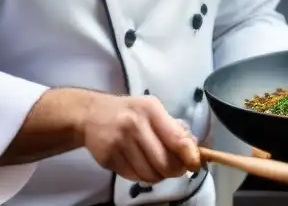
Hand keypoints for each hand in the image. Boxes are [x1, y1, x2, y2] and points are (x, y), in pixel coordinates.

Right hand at [81, 94, 201, 183]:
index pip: (176, 138)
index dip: (189, 155)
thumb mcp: (152, 109)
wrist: (91, 114)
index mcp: (150, 110)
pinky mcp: (108, 159)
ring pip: (149, 174)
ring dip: (159, 176)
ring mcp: (119, 143)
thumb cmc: (129, 111)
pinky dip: (142, 177)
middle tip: (177, 169)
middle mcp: (134, 126)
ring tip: (159, 167)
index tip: (196, 164)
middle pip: (163, 162)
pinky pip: (133, 177)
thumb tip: (194, 148)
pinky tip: (142, 166)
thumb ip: (173, 128)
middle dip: (175, 170)